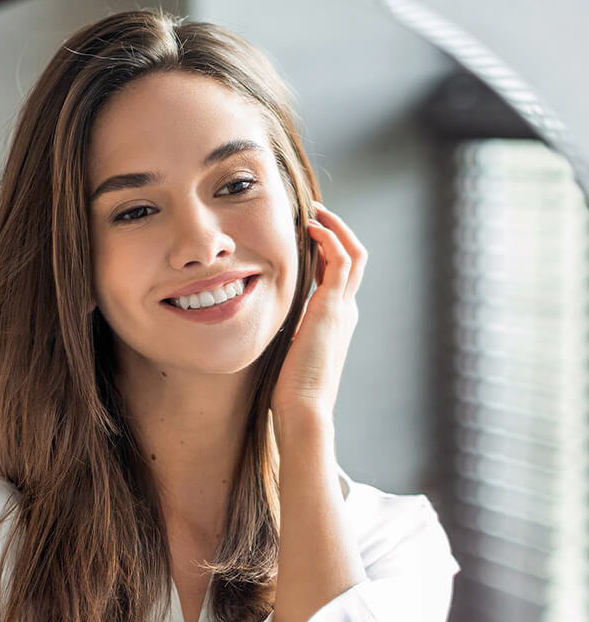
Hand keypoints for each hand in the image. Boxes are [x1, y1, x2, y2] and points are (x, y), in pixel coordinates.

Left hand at [271, 201, 366, 446]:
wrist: (304, 409)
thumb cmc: (290, 391)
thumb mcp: (287, 353)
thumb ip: (285, 334)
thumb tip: (266, 326)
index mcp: (334, 322)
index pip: (337, 277)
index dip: (324, 253)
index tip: (306, 237)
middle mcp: (344, 311)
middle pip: (353, 259)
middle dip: (336, 233)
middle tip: (315, 214)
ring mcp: (343, 308)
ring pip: (354, 254)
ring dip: (336, 228)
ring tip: (315, 213)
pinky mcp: (334, 307)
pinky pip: (341, 260)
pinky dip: (331, 238)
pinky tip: (313, 228)